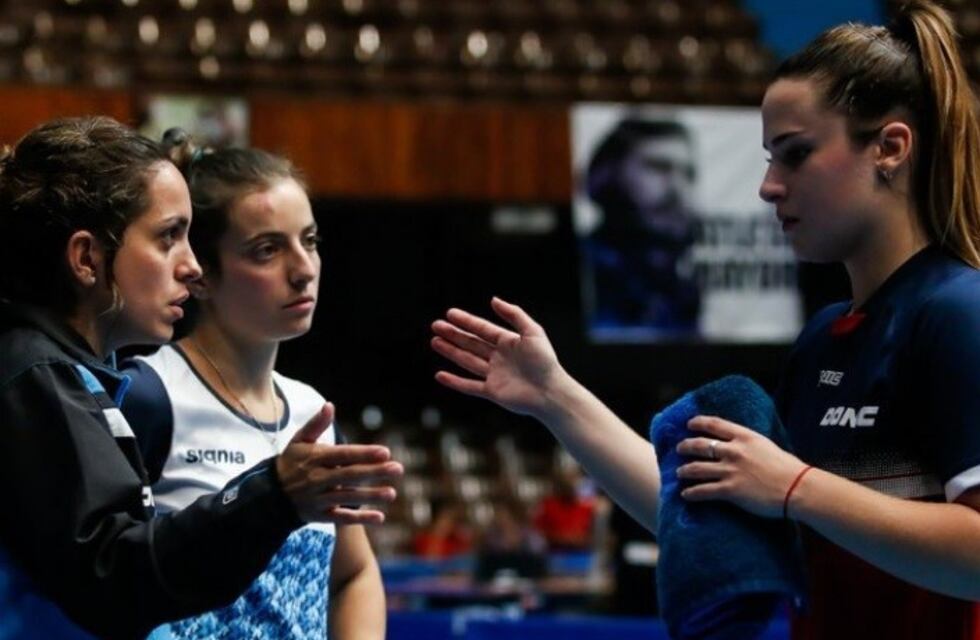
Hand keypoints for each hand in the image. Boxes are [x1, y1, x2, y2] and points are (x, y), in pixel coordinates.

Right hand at [276, 403, 403, 524]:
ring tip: (392, 494)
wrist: (270, 495)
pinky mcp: (319, 515)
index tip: (385, 452)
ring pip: (347, 498)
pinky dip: (360, 519)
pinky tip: (380, 517)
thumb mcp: (299, 441)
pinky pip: (341, 518)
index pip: (343, 455)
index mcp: (316, 458)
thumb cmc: (291, 462)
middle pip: (349, 475)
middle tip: (398, 469)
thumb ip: (316, 424)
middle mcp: (317, 478)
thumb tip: (329, 405)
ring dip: (370, 496)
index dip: (364, 454)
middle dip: (374, 472)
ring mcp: (318, 498)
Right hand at [431, 297, 566, 419]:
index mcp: (509, 342)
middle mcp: (499, 358)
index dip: (466, 321)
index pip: (483, 329)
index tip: (449, 313)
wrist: (550, 392)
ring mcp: (494, 375)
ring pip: (467, 361)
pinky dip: (454, 382)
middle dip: (453, 334)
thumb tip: (493, 299)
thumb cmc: (545, 362)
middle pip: (471, 343)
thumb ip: (514, 314)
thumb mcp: (533, 332)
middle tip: (435, 325)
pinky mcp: (492, 391)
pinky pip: (469, 386)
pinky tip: (440, 375)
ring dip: (451, 352)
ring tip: (434, 342)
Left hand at [675, 415, 807, 518]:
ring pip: (697, 468)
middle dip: (686, 446)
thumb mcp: (767, 446)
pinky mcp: (730, 490)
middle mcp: (734, 451)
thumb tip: (744, 447)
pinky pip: (704, 490)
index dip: (699, 422)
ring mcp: (730, 470)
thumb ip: (751, 445)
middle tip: (679, 449)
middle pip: (701, 445)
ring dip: (685, 470)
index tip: (690, 423)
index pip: (715, 424)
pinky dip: (691, 493)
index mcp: (745, 437)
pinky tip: (685, 495)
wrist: (797, 488)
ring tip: (679, 473)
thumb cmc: (789, 469)